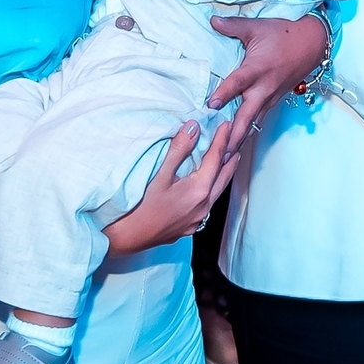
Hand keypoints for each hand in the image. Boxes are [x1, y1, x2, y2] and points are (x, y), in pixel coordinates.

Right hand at [104, 121, 236, 253]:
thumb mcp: (158, 175)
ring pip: (218, 190)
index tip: (227, 124)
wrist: (127, 239)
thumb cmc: (140, 207)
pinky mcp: (190, 226)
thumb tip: (194, 128)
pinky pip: (209, 202)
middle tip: (237, 139)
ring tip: (228, 159)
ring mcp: (198, 218)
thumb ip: (178, 150)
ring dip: (224, 172)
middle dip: (230, 156)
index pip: (215, 158)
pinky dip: (213, 187)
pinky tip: (207, 185)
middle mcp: (203, 206)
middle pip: (224, 176)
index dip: (222, 139)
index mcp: (198, 190)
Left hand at [208, 13, 326, 153]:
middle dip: (234, 135)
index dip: (224, 94)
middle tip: (221, 152)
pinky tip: (239, 143)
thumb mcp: (257, 26)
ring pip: (254, 122)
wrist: (312, 43)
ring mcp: (271, 97)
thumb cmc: (283, 33)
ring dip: (241, 139)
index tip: (211, 105)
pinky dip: (249, 131)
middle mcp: (264, 87)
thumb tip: (211, 19)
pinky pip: (260, 119)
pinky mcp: (275, 100)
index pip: (238, 83)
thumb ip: (232, 26)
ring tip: (226, 158)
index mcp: (257, 69)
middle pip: (247, 115)